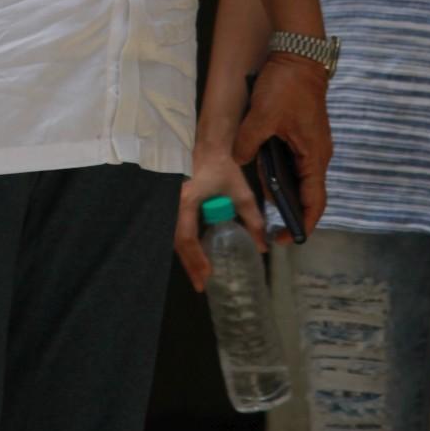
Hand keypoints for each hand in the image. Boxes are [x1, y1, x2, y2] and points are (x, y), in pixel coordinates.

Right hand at [175, 137, 266, 291]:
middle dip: (189, 264)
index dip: (196, 258)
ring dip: (186, 257)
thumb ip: (252, 219)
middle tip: (201, 284)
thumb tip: (262, 247)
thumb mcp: (241, 193)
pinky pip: (173, 229)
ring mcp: (168, 203)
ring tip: (198, 275)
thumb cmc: (222, 166)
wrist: (207, 146)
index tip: (207, 275)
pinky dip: (184, 245)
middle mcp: (171, 203)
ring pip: (172, 237)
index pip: (187, 236)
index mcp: (186, 200)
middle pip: (176, 242)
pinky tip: (193, 255)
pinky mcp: (170, 203)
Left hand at [235, 52, 331, 244]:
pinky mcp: (303, 134)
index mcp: (314, 156)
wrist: (299, 55)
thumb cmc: (286, 86)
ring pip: (300, 177)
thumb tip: (238, 160)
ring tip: (265, 207)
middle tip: (271, 228)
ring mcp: (311, 144)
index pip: (314, 202)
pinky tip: (262, 174)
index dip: (303, 224)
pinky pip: (294, 161)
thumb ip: (248, 143)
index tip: (287, 239)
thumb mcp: (262, 116)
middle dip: (292, 212)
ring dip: (285, 191)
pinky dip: (281, 172)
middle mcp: (317, 155)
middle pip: (308, 193)